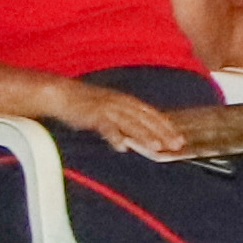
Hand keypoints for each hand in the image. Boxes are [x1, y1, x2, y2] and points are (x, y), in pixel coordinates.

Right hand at [72, 82, 194, 159]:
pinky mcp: (93, 115)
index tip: (180, 139)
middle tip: (176, 145)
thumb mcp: (112, 111)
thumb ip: (126, 122)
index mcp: (128, 102)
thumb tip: (140, 138)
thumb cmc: (87, 105)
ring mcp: (108, 108)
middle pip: (146, 119)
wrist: (62, 95)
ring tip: (156, 147)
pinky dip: (114, 136)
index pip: (153, 115)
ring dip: (144, 135)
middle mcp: (121, 103)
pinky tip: (121, 147)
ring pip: (130, 123)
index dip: (167, 127)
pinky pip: (106, 127)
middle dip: (163, 133)